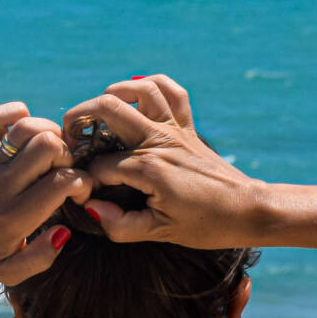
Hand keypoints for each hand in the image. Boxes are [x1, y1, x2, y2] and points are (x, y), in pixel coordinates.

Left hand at [0, 102, 92, 283]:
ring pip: (28, 127)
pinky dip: (17, 112)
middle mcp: (3, 185)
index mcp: (15, 217)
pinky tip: (24, 131)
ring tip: (50, 150)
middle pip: (49, 146)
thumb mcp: (8, 270)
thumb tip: (64, 231)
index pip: (62, 182)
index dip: (82, 182)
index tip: (78, 192)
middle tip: (64, 169)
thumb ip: (41, 258)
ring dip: (49, 132)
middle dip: (68, 154)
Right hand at [61, 74, 264, 248]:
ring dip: (114, 92)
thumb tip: (91, 208)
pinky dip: (153, 85)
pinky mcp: (188, 127)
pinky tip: (137, 93)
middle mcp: (159, 141)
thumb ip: (119, 225)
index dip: (83, 180)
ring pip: (141, 90)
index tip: (82, 194)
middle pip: (109, 109)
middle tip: (69, 134)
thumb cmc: (206, 225)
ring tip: (98, 109)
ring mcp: (175, 130)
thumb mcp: (159, 233)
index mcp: (148, 169)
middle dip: (79, 117)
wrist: (247, 211)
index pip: (98, 167)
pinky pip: (173, 92)